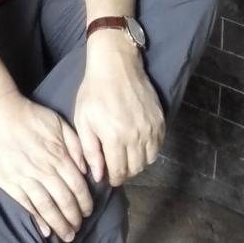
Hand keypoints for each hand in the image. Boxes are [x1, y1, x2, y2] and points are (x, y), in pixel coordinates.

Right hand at [0, 92, 92, 240]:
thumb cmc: (29, 115)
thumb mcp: (58, 122)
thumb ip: (75, 144)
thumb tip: (85, 169)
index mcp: (58, 155)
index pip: (77, 186)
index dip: (85, 202)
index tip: (88, 211)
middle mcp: (44, 169)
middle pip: (64, 200)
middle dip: (74, 217)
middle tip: (78, 227)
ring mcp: (25, 177)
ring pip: (47, 207)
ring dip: (59, 224)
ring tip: (66, 235)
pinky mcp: (9, 182)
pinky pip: (27, 205)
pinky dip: (38, 219)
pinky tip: (45, 230)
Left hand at [73, 33, 164, 185]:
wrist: (116, 65)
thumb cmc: (94, 90)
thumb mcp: (82, 119)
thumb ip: (90, 150)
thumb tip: (98, 175)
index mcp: (115, 137)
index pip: (119, 172)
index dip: (113, 178)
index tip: (108, 177)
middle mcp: (136, 136)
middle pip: (135, 169)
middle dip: (125, 172)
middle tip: (116, 166)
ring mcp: (151, 129)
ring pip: (148, 160)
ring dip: (138, 163)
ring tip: (126, 156)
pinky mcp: (160, 121)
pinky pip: (158, 146)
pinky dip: (149, 151)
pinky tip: (138, 144)